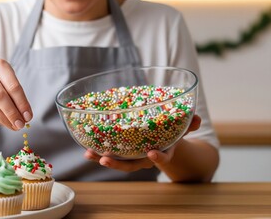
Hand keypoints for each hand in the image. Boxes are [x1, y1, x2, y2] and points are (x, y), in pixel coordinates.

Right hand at [0, 59, 32, 129]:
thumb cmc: (0, 83)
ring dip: (4, 119)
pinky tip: (4, 123)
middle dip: (12, 113)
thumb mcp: (10, 84)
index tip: (28, 116)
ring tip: (14, 126)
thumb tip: (26, 117)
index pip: (13, 86)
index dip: (22, 103)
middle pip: (0, 96)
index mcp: (0, 65)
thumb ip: (18, 98)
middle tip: (21, 124)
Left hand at [84, 115, 201, 171]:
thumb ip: (189, 124)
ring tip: (89, 154)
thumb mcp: (181, 128)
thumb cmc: (170, 133)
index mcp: (161, 152)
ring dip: (101, 158)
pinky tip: (86, 148)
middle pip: (131, 165)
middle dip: (117, 164)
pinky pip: (109, 153)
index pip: (161, 158)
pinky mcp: (122, 152)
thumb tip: (197, 118)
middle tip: (104, 159)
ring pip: (117, 161)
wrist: (162, 142)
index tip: (152, 154)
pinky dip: (98, 151)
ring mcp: (132, 157)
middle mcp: (144, 158)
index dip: (158, 159)